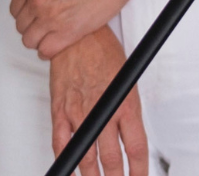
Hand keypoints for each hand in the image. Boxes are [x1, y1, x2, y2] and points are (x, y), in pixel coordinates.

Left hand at [1, 0, 140, 59]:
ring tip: (53, 34)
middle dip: (33, 26)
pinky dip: (49, 51)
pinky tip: (58, 44)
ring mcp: (52, 18)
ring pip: (31, 41)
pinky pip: (47, 51)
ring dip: (40, 40)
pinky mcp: (68, 32)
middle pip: (22, 27)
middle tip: (48, 24)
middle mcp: (38, 2)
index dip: (27, 13)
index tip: (37, 14)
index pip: (15, 10)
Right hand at [49, 29, 148, 175]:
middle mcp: (103, 111)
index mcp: (126, 104)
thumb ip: (128, 109)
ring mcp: (79, 113)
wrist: (78, 37)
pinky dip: (66, 159)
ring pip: (86, 156)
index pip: (136, 147)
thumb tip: (130, 134)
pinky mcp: (59, 111)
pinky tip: (72, 169)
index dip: (139, 169)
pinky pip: (60, 143)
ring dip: (92, 175)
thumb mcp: (129, 81)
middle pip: (112, 158)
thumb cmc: (104, 53)